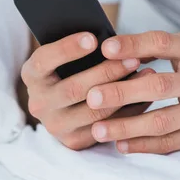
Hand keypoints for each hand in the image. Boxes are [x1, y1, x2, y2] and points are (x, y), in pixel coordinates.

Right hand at [21, 32, 153, 150]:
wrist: (68, 103)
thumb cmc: (74, 67)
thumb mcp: (70, 56)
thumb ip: (84, 47)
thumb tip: (111, 40)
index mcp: (32, 74)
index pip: (44, 60)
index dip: (68, 49)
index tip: (93, 38)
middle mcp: (38, 102)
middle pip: (74, 88)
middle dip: (107, 72)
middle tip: (133, 58)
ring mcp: (55, 125)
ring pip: (93, 111)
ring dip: (123, 92)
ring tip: (147, 74)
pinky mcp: (74, 141)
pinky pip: (106, 128)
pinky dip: (129, 111)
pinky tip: (146, 95)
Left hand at [87, 32, 179, 153]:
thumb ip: (160, 47)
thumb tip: (114, 50)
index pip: (163, 44)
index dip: (133, 45)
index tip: (105, 48)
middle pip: (159, 86)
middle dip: (122, 92)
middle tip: (92, 96)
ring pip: (163, 121)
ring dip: (127, 127)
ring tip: (97, 129)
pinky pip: (172, 143)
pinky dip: (144, 145)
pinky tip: (122, 144)